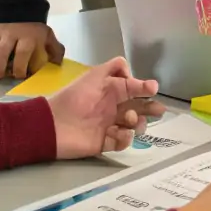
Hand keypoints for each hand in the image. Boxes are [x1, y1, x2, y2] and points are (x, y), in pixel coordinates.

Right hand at [0, 22, 64, 80]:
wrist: (19, 11)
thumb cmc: (34, 32)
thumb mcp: (48, 37)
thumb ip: (55, 51)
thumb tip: (58, 64)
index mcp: (28, 36)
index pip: (23, 51)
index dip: (20, 66)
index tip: (18, 76)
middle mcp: (11, 33)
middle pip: (2, 50)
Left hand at [48, 57, 163, 158]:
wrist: (52, 125)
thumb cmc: (74, 97)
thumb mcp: (93, 76)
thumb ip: (114, 68)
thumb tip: (135, 74)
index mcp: (111, 91)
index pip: (134, 89)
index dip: (145, 88)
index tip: (153, 90)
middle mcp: (113, 108)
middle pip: (138, 108)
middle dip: (149, 108)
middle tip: (158, 111)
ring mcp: (109, 126)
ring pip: (133, 126)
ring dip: (137, 123)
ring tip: (129, 121)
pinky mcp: (105, 142)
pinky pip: (122, 141)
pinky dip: (124, 139)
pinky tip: (119, 134)